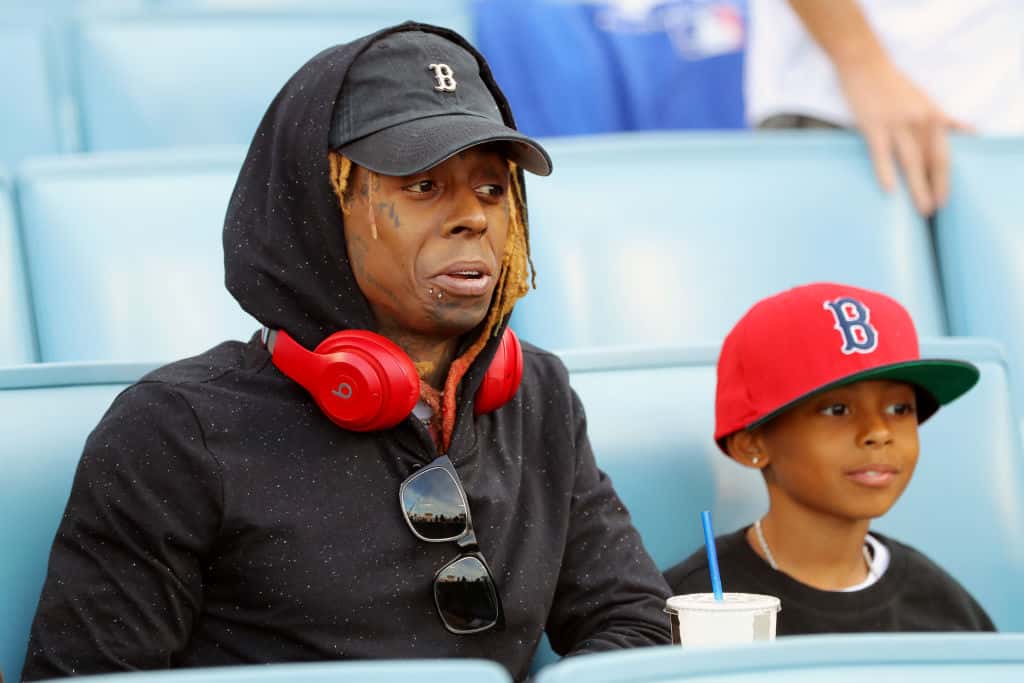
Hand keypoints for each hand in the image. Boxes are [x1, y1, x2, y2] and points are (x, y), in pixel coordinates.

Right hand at [838, 60, 971, 214]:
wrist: (864, 63)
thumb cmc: (893, 84)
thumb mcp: (925, 100)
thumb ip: (946, 120)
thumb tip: (969, 133)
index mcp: (933, 117)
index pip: (944, 155)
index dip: (945, 180)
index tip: (944, 200)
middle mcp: (919, 122)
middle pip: (930, 162)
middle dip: (934, 189)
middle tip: (932, 211)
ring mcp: (896, 124)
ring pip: (910, 162)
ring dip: (917, 188)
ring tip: (921, 209)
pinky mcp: (873, 125)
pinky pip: (881, 154)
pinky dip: (886, 172)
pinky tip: (890, 190)